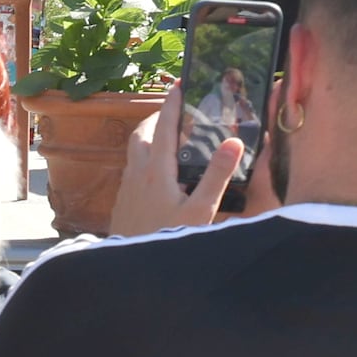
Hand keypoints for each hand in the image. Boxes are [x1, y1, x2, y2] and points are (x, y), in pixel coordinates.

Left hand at [105, 92, 245, 236]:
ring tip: (171, 141)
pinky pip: (132, 170)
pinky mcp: (122, 202)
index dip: (173, 104)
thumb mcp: (201, 210)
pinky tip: (160, 175)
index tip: (179, 84)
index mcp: (157, 170)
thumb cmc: (167, 238)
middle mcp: (137, 173)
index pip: (165, 127)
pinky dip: (145, 159)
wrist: (133, 271)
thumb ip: (217, 175)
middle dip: (158, 119)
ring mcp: (127, 187)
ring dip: (150, 139)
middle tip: (177, 114)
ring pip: (135, 151)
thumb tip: (234, 142)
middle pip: (142, 134)